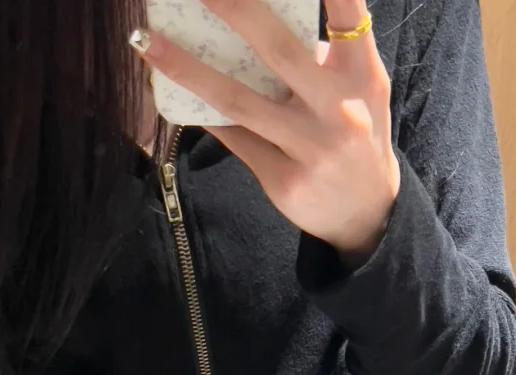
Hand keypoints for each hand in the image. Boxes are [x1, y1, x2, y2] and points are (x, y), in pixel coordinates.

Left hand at [132, 0, 399, 264]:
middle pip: (279, 49)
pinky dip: (201, 112)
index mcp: (361, 73)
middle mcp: (339, 108)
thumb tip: (252, 15)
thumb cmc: (355, 132)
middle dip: (234, 8)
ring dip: (187, 68)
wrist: (367, 212)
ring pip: (239, 101)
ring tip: (148, 43)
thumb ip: (325, 52)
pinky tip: (169, 90)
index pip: (347, 13)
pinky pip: (233, 137)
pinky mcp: (284, 180)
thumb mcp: (358, 87)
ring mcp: (310, 147)